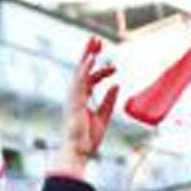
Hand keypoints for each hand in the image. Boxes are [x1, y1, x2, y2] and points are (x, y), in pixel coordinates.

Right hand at [55, 36, 119, 173]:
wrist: (79, 151)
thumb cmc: (88, 140)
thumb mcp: (104, 117)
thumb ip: (109, 100)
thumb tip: (116, 85)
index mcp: (80, 100)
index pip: (90, 79)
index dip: (102, 71)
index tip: (115, 68)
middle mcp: (75, 96)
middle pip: (82, 69)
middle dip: (89, 53)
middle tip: (96, 38)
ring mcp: (73, 97)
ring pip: (80, 70)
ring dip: (88, 54)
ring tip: (95, 40)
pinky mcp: (74, 100)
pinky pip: (80, 80)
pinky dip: (86, 67)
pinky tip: (92, 56)